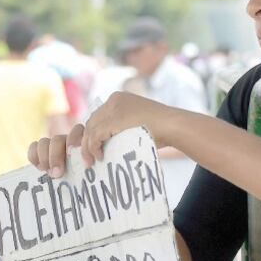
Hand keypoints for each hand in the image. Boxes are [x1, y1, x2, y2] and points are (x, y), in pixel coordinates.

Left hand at [28, 92, 175, 171]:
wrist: (173, 126)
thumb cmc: (159, 131)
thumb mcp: (135, 125)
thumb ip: (121, 129)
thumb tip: (107, 144)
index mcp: (119, 99)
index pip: (98, 117)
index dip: (93, 134)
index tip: (91, 149)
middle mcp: (114, 100)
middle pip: (92, 122)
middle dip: (87, 141)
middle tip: (86, 158)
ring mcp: (114, 107)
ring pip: (91, 129)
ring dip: (88, 147)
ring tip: (91, 162)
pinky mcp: (115, 119)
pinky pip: (96, 135)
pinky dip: (93, 147)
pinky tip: (98, 157)